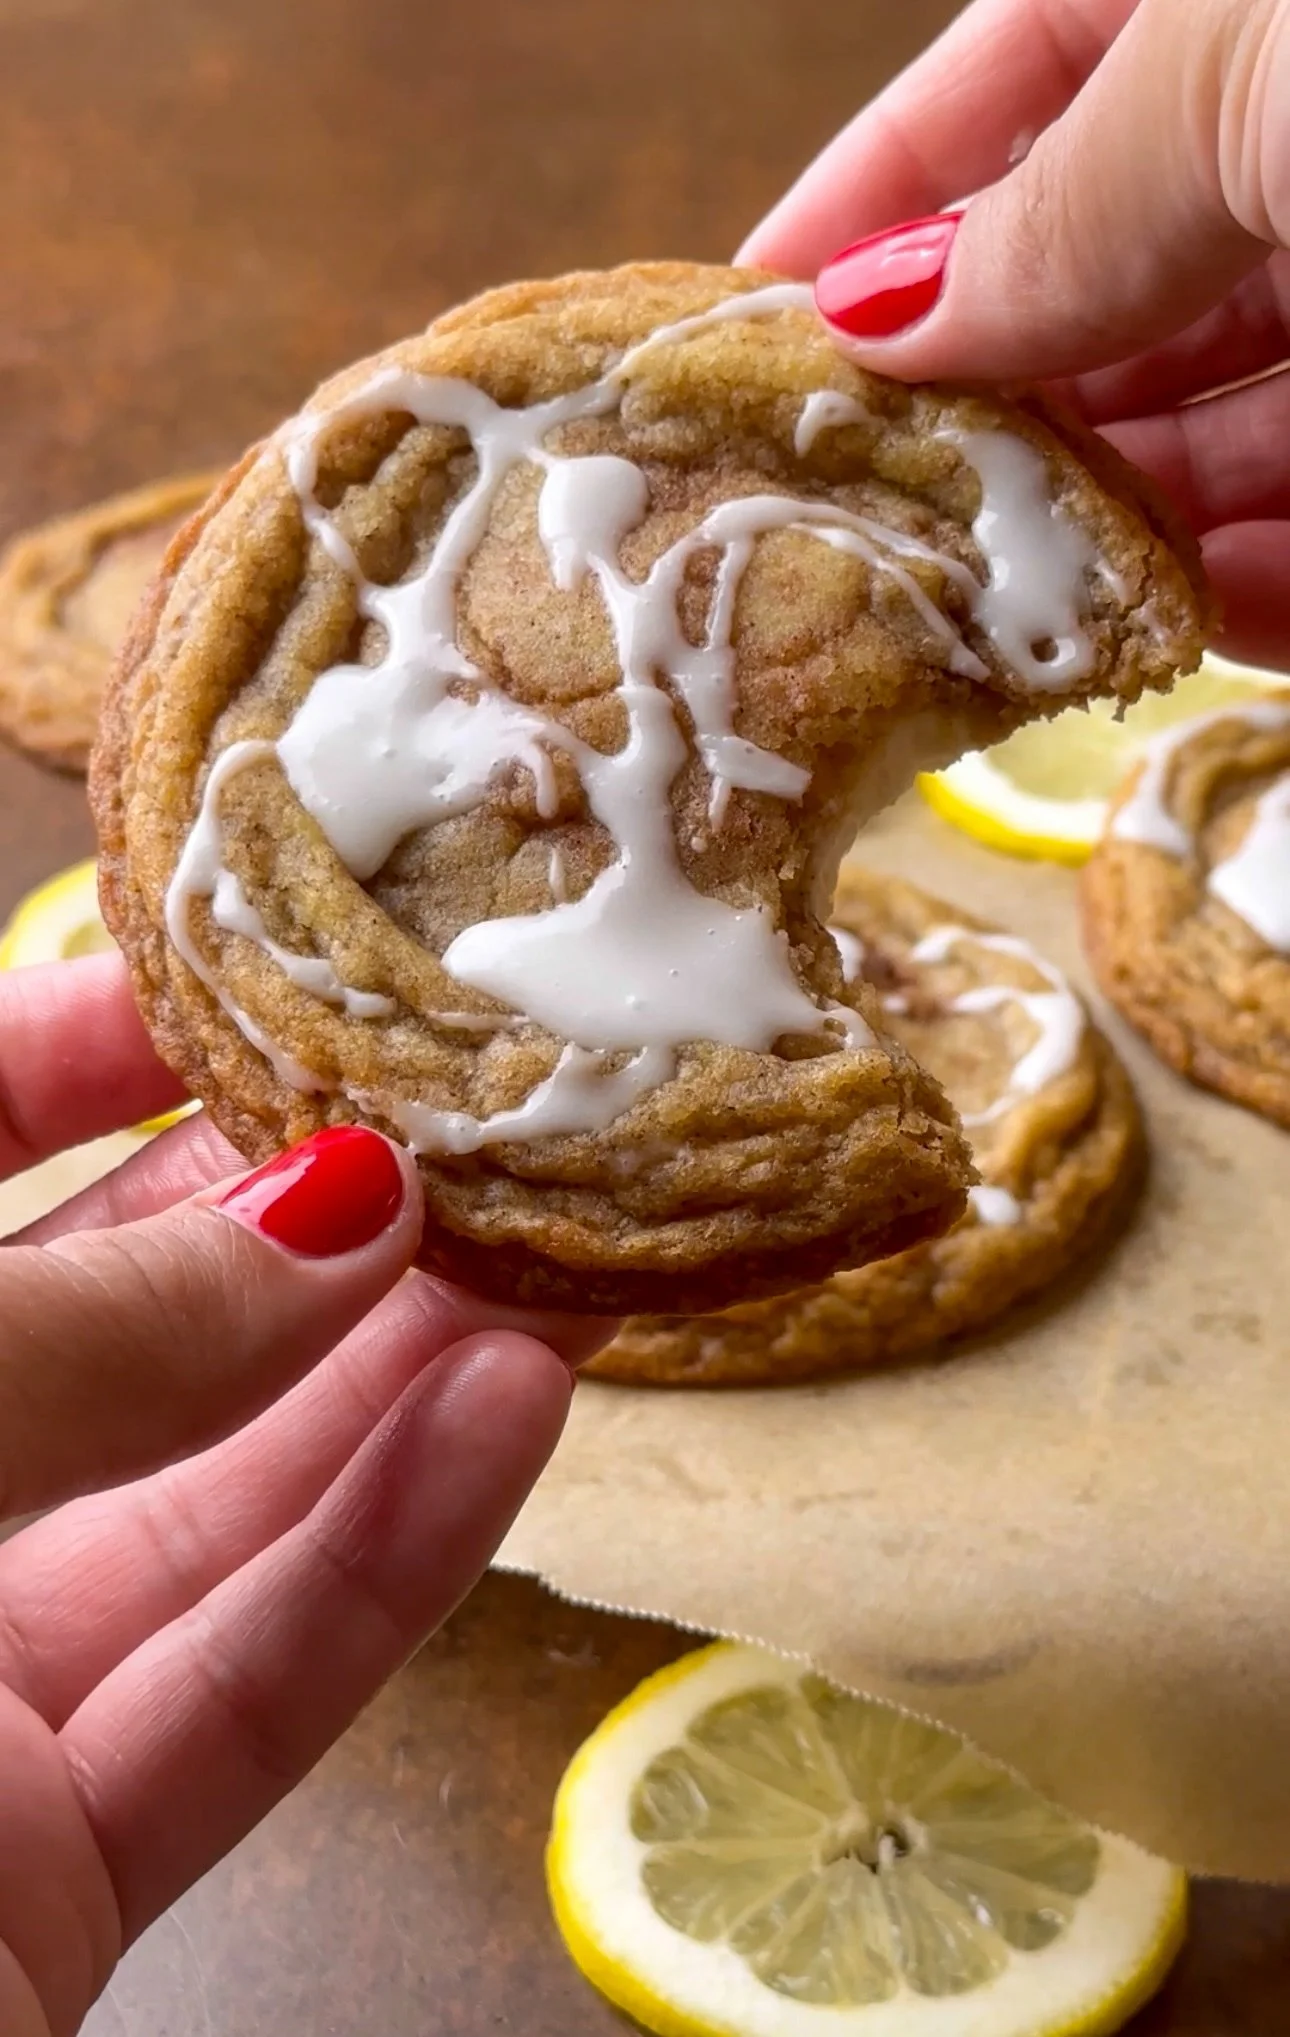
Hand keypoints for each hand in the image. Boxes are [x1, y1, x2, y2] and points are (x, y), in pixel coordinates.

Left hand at [0, 952, 597, 2036]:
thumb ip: (85, 1336)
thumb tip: (332, 1210)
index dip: (64, 1055)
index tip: (240, 992)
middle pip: (95, 1341)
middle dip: (278, 1225)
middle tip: (448, 1125)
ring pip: (196, 1514)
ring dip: (380, 1384)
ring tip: (535, 1252)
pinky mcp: (43, 1876)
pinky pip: (238, 1693)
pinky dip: (386, 1560)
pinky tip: (506, 1419)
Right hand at [740, 0, 1289, 669]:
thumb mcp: (1225, 75)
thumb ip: (1060, 208)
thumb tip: (879, 318)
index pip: (1018, 67)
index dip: (881, 187)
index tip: (760, 310)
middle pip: (1107, 285)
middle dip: (989, 402)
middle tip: (861, 504)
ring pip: (1211, 431)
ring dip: (1102, 529)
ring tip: (1006, 605)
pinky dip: (1244, 596)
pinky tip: (1177, 631)